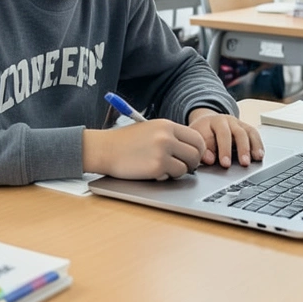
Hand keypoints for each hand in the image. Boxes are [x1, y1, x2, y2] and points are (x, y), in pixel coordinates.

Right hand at [82, 120, 204, 180]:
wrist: (104, 149)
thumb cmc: (125, 142)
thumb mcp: (150, 130)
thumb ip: (170, 136)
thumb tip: (191, 149)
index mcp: (167, 125)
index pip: (196, 137)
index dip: (198, 150)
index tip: (192, 157)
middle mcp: (167, 136)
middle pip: (196, 152)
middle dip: (193, 163)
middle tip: (185, 167)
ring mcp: (163, 151)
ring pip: (187, 166)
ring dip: (180, 171)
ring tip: (166, 169)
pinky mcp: (157, 166)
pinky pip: (174, 175)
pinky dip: (168, 177)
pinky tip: (156, 173)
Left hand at [187, 108, 263, 167]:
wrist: (208, 123)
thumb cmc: (202, 134)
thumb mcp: (197, 139)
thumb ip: (202, 150)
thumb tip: (209, 160)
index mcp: (213, 122)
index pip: (220, 134)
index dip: (221, 149)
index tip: (222, 163)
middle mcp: (228, 121)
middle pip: (237, 133)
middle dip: (240, 149)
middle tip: (240, 164)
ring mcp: (239, 124)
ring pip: (248, 133)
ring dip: (252, 147)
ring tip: (253, 160)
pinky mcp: (247, 129)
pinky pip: (255, 135)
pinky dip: (258, 146)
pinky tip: (259, 155)